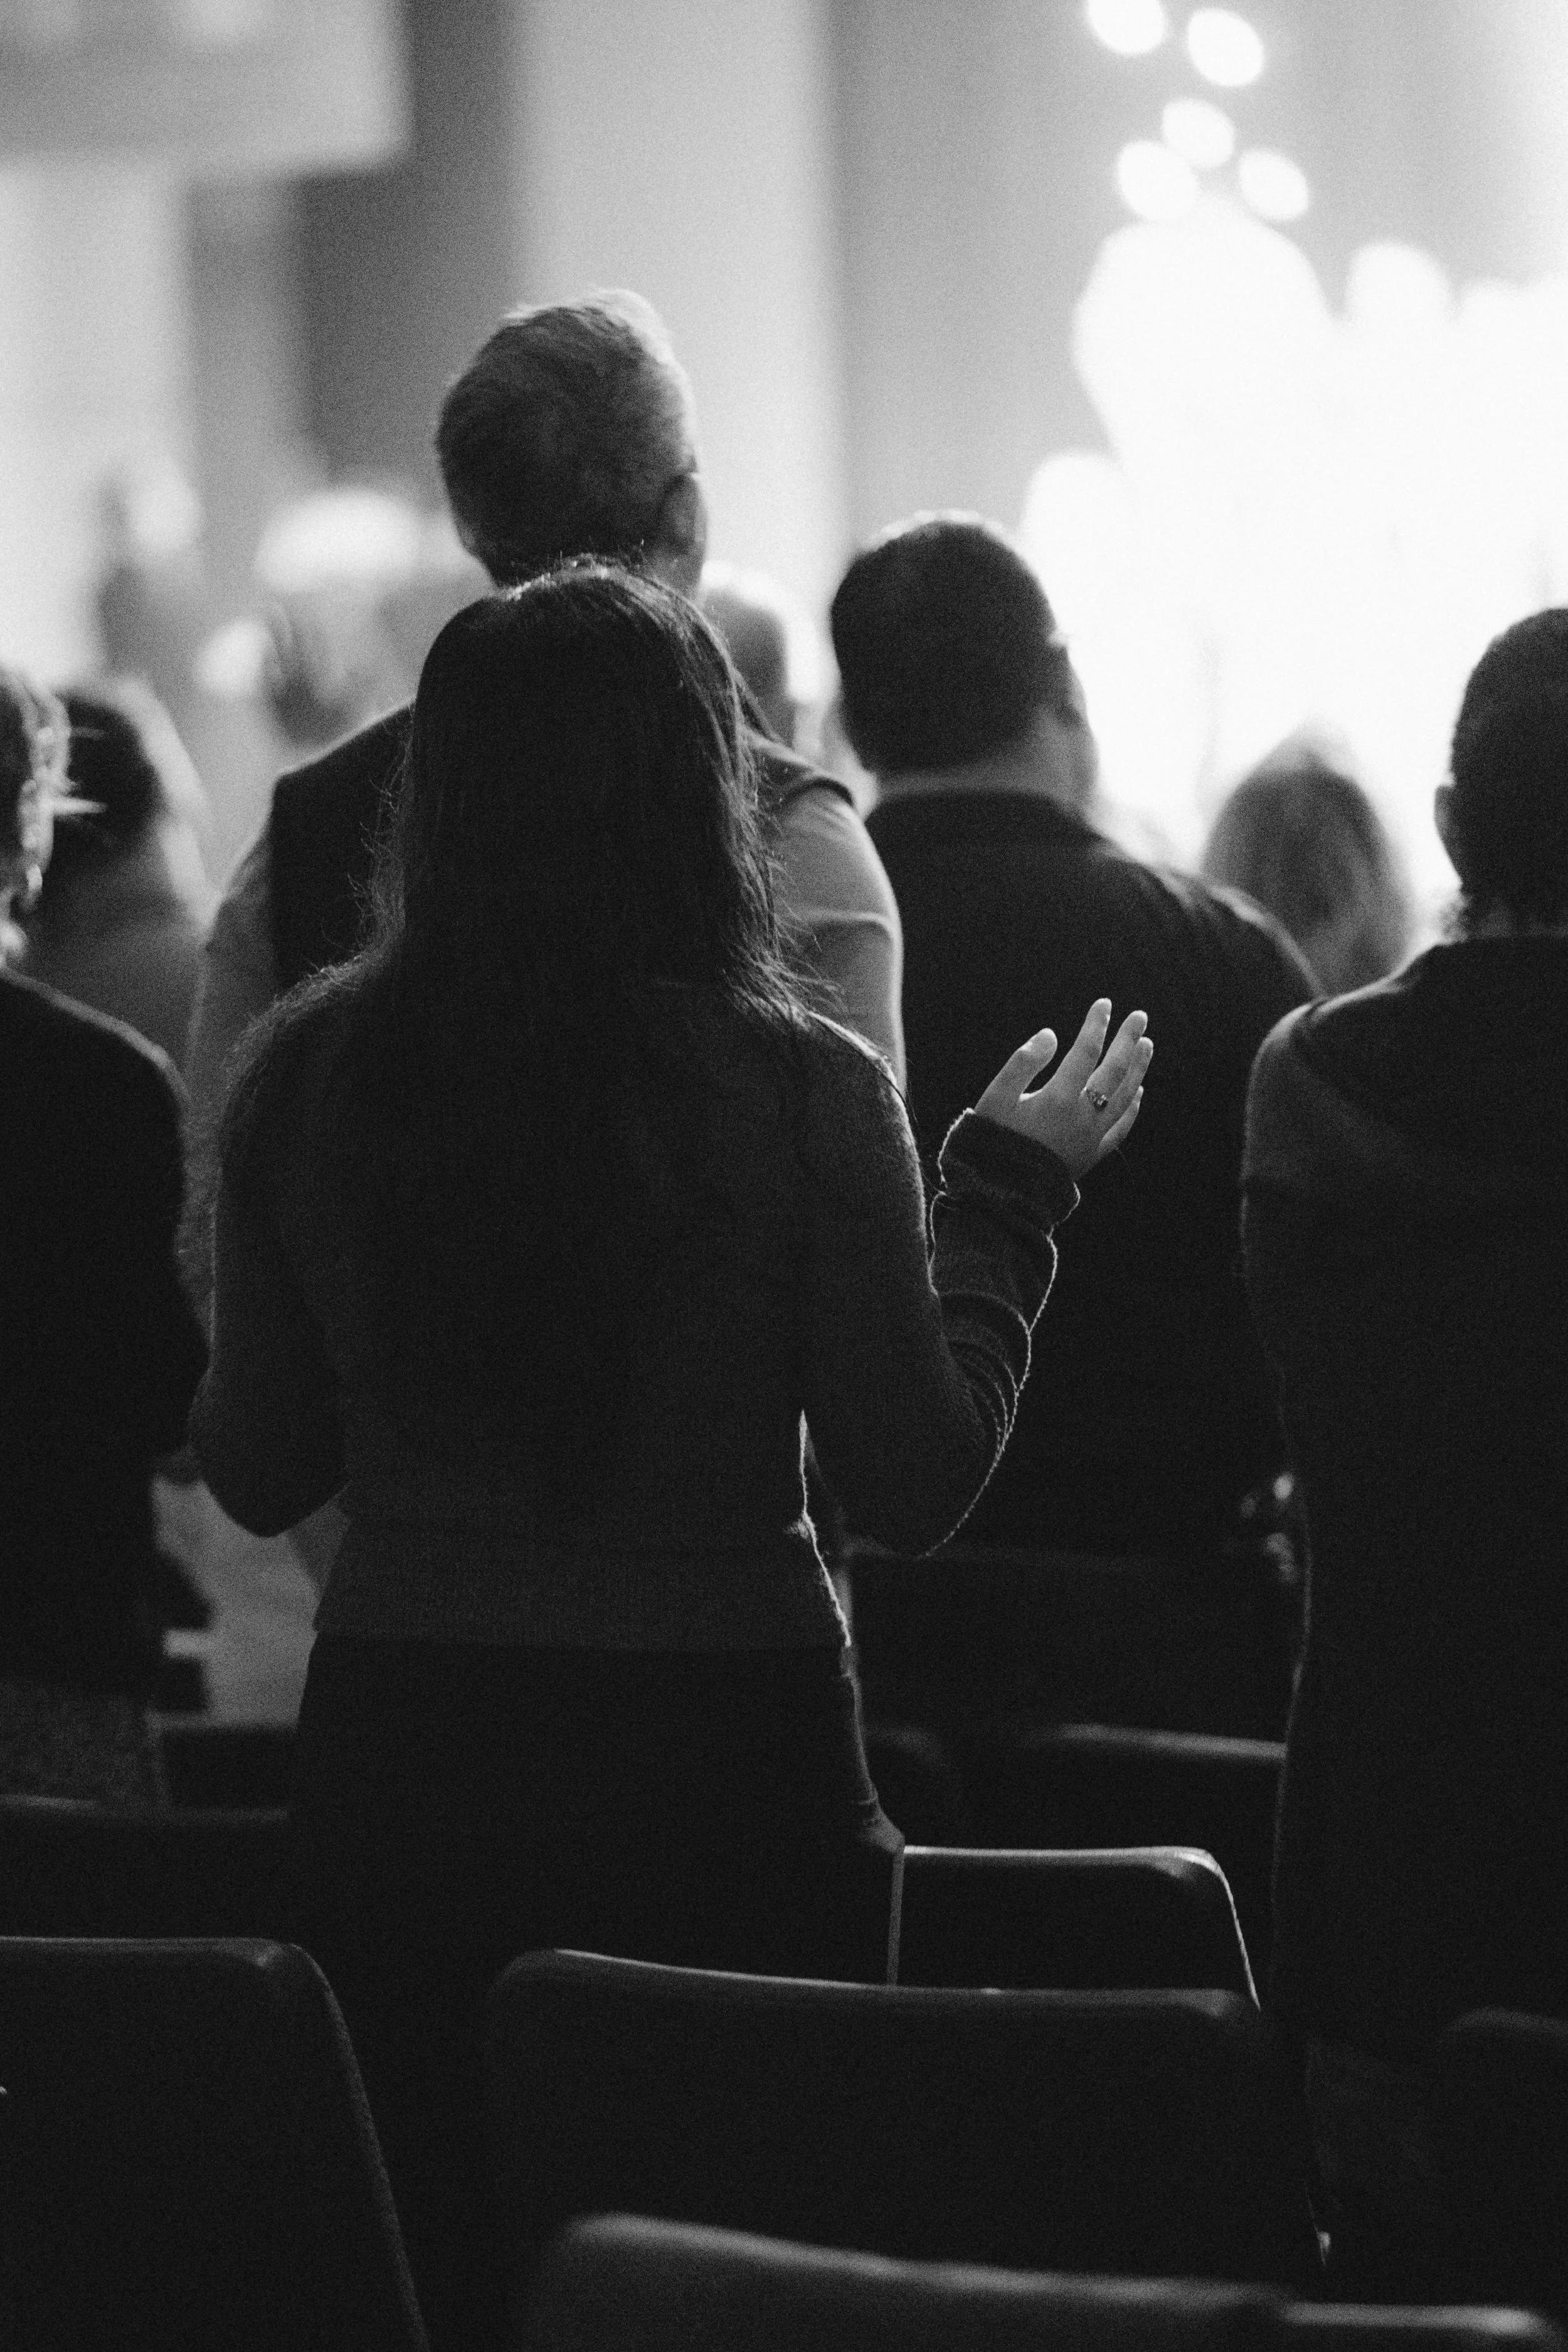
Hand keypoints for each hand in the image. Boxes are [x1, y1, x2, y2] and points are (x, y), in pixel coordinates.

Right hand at [974, 999, 1151, 1177]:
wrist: (1001, 1192)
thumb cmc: (994, 1139)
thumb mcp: (996, 1097)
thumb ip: (1022, 1062)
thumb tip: (1051, 1034)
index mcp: (1057, 1098)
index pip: (1085, 1052)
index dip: (1096, 1026)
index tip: (1104, 1004)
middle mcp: (1081, 1116)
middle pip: (1114, 1071)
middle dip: (1127, 1041)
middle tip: (1140, 1016)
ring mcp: (1091, 1137)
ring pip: (1124, 1097)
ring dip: (1138, 1069)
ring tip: (1147, 1044)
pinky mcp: (1092, 1155)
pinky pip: (1120, 1128)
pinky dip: (1132, 1107)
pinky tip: (1138, 1091)